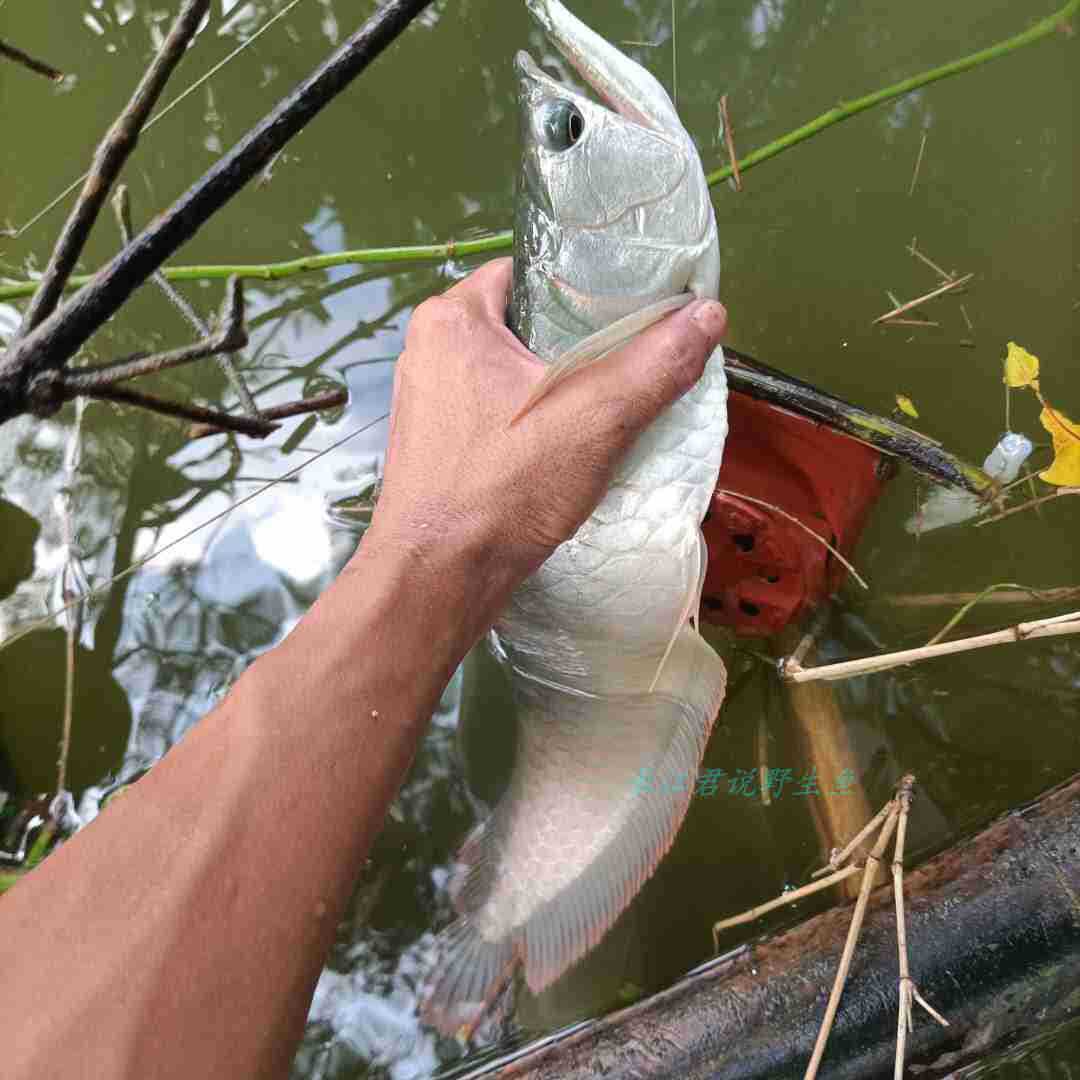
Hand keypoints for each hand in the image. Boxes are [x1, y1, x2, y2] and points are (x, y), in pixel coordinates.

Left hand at [365, 257, 726, 622]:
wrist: (436, 580)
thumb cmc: (502, 490)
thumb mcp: (595, 417)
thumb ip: (656, 362)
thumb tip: (709, 314)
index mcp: (451, 318)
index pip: (532, 272)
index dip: (588, 287)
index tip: (634, 310)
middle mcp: (430, 350)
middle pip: (526, 323)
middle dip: (579, 342)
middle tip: (631, 360)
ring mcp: (428, 400)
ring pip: (512, 371)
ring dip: (559, 386)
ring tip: (608, 402)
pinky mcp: (435, 444)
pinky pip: (496, 410)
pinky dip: (534, 420)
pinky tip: (569, 444)